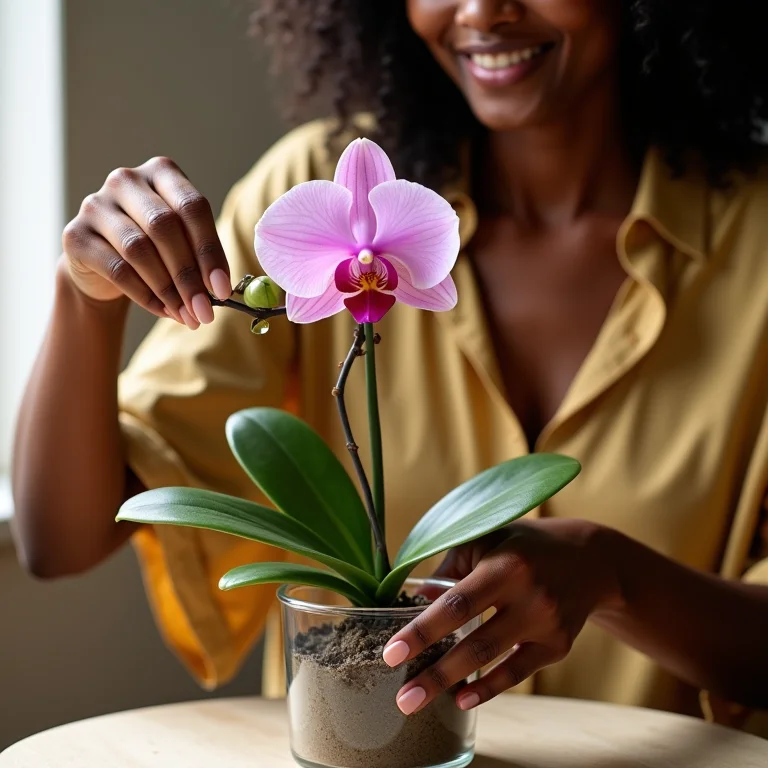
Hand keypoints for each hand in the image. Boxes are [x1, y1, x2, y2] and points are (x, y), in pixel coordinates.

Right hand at [62, 157, 232, 328]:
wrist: (101, 262)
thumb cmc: (155, 248)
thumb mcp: (182, 242)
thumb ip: (201, 256)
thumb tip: (221, 289)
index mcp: (162, 172)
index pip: (192, 207)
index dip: (210, 251)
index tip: (223, 289)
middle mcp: (126, 181)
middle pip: (165, 227)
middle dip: (189, 276)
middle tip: (205, 311)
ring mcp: (96, 204)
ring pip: (139, 249)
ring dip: (168, 290)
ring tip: (187, 316)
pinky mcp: (75, 234)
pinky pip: (117, 269)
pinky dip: (145, 295)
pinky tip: (164, 311)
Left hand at [382, 519, 620, 714]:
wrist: (590, 559)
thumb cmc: (523, 545)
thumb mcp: (487, 540)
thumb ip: (451, 568)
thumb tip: (417, 598)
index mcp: (505, 565)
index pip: (456, 602)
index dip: (422, 630)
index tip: (392, 653)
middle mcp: (529, 596)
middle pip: (474, 642)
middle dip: (434, 673)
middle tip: (401, 697)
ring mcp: (546, 623)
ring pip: (492, 659)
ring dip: (452, 683)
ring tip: (417, 700)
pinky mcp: (558, 645)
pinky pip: (517, 673)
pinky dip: (489, 687)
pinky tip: (462, 698)